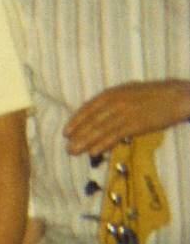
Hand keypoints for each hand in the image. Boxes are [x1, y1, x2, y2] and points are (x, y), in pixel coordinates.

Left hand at [64, 80, 189, 156]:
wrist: (177, 95)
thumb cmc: (153, 95)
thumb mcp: (128, 91)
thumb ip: (112, 100)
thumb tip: (97, 114)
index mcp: (112, 93)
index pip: (88, 108)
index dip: (75, 121)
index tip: (66, 132)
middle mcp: (115, 101)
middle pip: (91, 120)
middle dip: (77, 135)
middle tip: (67, 147)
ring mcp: (125, 112)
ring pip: (100, 129)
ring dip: (85, 142)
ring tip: (74, 152)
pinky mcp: (136, 123)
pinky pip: (114, 135)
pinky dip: (102, 143)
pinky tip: (93, 152)